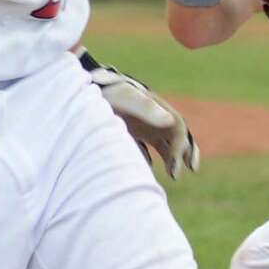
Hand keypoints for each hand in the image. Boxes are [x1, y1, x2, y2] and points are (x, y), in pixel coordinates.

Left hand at [77, 47, 198, 179]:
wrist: (84, 94)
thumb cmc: (108, 94)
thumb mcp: (126, 98)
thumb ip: (146, 107)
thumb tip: (169, 120)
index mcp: (156, 107)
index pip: (177, 128)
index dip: (182, 147)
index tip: (174, 168)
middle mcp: (153, 117)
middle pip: (176, 136)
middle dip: (183, 153)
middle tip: (181, 173)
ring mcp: (142, 125)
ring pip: (164, 143)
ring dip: (172, 158)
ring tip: (174, 175)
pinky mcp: (131, 133)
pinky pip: (147, 148)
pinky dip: (152, 159)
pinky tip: (149, 171)